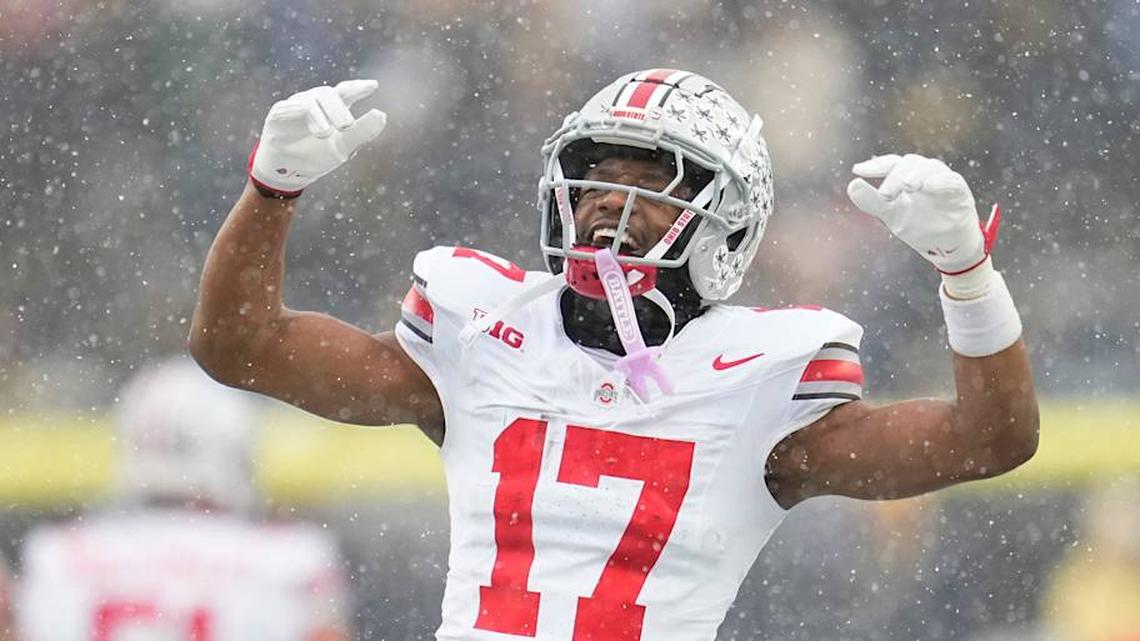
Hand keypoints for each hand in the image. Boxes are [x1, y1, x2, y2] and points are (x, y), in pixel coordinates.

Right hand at [249, 79, 387, 197]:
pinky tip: (300, 115)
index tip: (373, 86)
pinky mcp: (277, 114)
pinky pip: (285, 108)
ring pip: (308, 101)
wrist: (289, 172)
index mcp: (333, 107)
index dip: (358, 88)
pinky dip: (293, 111)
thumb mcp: (344, 146)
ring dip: (318, 116)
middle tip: (347, 127)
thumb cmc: (318, 154)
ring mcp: (295, 106)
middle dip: (338, 110)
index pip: (346, 92)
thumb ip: (363, 132)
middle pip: (328, 94)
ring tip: (325, 134)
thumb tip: (382, 114)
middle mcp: (314, 101)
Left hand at [847, 153, 997, 274]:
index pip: (890, 163)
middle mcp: (925, 173)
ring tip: (906, 186)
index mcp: (907, 175)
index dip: (875, 165)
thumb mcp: (891, 214)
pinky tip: (928, 186)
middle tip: (885, 195)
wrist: (946, 246)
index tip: (857, 170)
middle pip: (909, 164)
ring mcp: (944, 180)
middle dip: (895, 177)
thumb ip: (871, 201)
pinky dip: (941, 181)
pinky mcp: (960, 191)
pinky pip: (952, 181)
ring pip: (930, 167)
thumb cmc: (919, 225)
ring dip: (916, 175)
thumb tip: (852, 185)